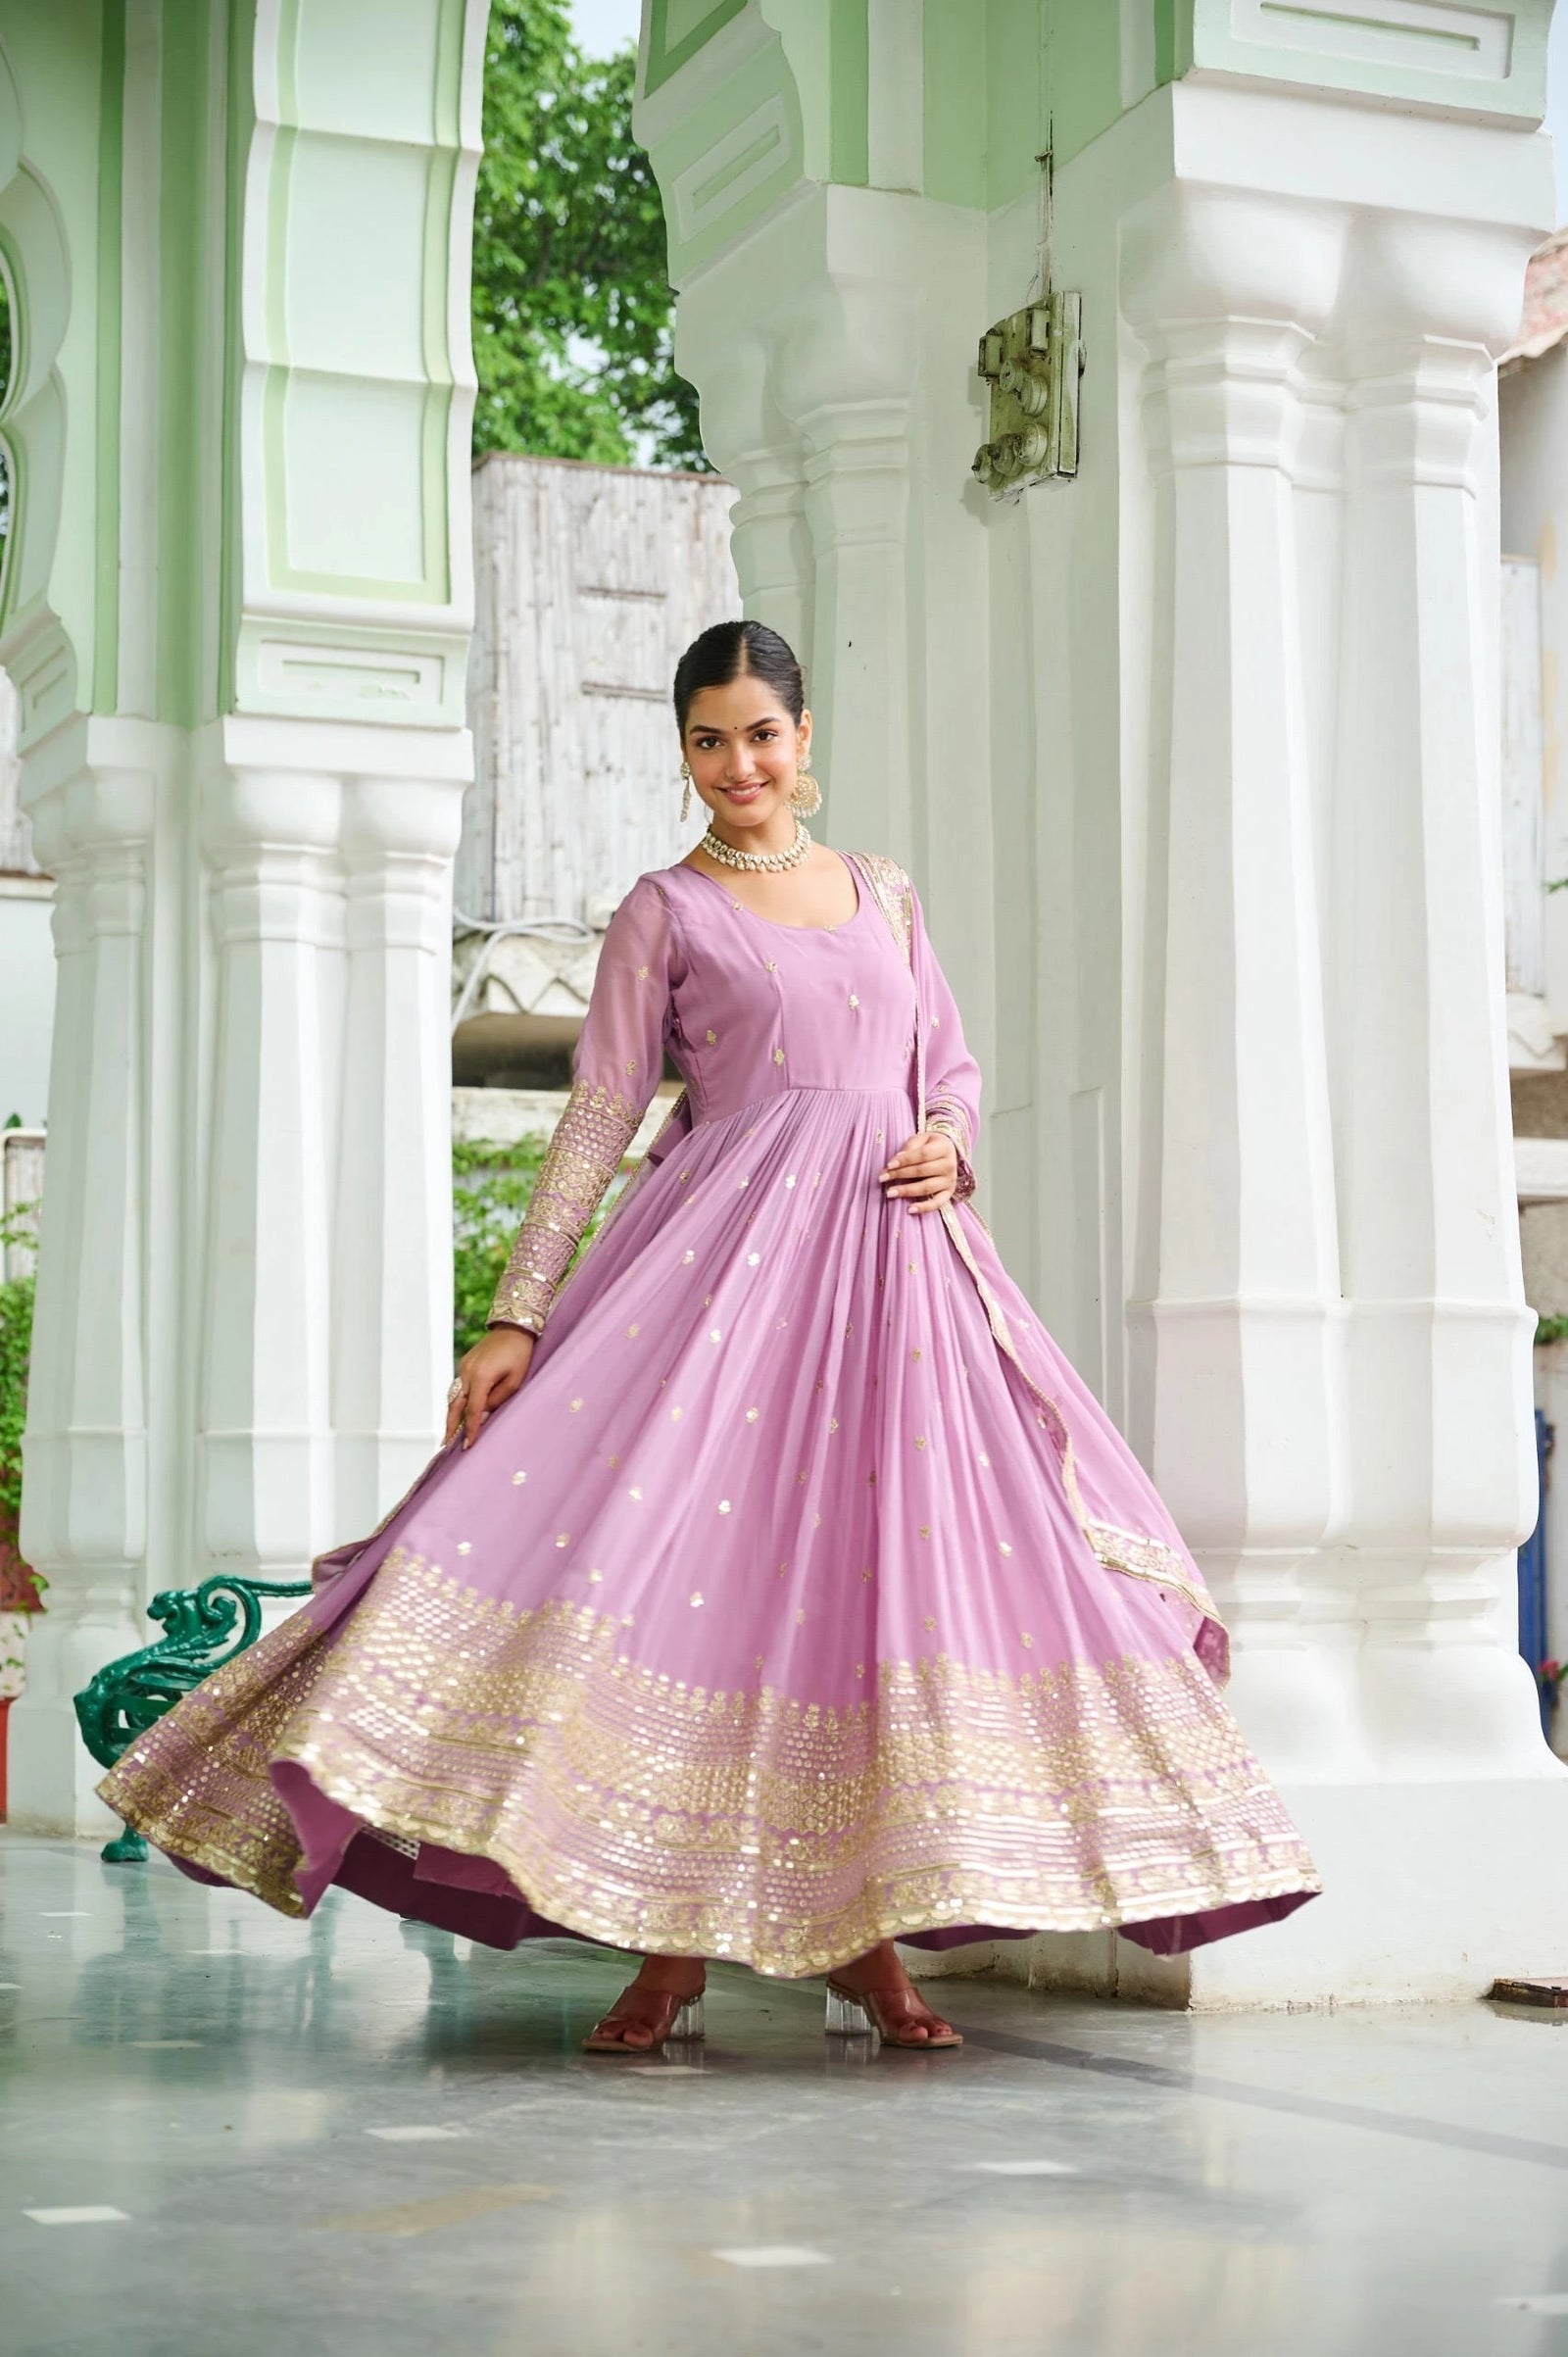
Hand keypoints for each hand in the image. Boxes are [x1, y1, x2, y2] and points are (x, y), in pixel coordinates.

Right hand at [444, 1326, 535, 1448]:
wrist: (512, 1328)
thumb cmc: (519, 1355)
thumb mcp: (515, 1380)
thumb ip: (497, 1400)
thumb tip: (483, 1416)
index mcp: (481, 1378)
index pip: (473, 1410)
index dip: (470, 1429)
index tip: (467, 1445)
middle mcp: (467, 1373)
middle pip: (455, 1406)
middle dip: (450, 1426)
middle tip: (446, 1445)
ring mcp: (464, 1367)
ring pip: (454, 1396)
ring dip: (451, 1414)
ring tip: (450, 1432)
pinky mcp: (465, 1364)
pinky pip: (458, 1387)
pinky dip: (457, 1401)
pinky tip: (458, 1412)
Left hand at [879, 1128, 958, 1212]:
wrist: (950, 1151)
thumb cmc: (931, 1145)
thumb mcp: (922, 1139)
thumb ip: (910, 1146)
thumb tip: (897, 1159)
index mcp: (944, 1148)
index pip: (923, 1155)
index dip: (905, 1160)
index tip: (889, 1165)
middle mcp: (949, 1165)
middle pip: (922, 1171)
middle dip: (900, 1175)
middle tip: (882, 1178)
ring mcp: (950, 1180)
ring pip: (927, 1187)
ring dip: (906, 1191)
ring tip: (889, 1193)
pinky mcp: (948, 1193)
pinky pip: (937, 1203)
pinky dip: (924, 1208)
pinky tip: (910, 1209)